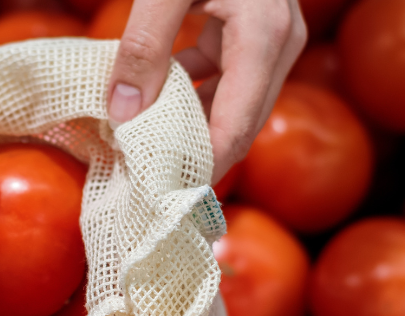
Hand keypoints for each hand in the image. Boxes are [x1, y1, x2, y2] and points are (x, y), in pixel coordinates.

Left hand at [105, 0, 306, 183]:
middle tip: (152, 182)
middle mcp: (280, 41)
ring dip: (192, 122)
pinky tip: (156, 96)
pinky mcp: (255, 29)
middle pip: (242, 122)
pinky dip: (194, 89)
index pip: (237, 126)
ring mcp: (272, 36)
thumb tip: (124, 112)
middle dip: (197, 153)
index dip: (204, 167)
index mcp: (263, 36)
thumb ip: (144, 46)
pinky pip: (228, 75)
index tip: (166, 197)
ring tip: (146, 146)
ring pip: (234, 101)